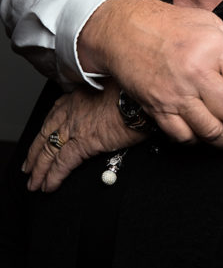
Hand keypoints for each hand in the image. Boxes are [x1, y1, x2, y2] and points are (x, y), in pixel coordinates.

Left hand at [23, 80, 142, 191]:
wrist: (139, 99)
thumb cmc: (133, 93)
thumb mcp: (114, 90)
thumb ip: (105, 100)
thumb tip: (109, 109)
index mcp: (80, 96)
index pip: (55, 114)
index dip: (46, 129)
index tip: (41, 136)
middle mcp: (73, 110)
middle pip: (46, 134)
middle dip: (36, 152)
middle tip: (29, 166)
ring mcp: (75, 126)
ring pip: (49, 150)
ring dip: (39, 169)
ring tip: (35, 182)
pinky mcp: (83, 143)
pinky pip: (61, 163)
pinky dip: (53, 176)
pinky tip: (49, 186)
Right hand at [77, 0, 222, 148]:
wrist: (124, 30)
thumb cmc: (170, 24)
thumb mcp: (211, 23)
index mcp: (214, 49)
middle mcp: (196, 73)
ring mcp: (175, 93)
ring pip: (211, 130)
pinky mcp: (157, 108)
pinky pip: (184, 136)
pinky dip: (199, 141)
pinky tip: (208, 136)